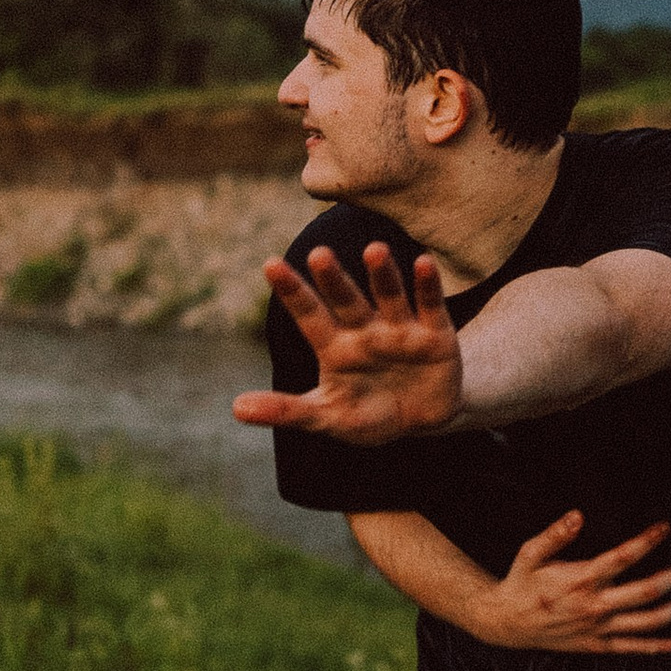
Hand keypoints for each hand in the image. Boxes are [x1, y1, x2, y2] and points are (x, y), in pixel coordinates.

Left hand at [231, 240, 463, 442]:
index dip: (292, 292)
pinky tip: (422, 262)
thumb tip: (235, 408)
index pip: (308, 315)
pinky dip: (426, 286)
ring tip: (375, 250)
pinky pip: (430, 306)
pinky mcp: (436, 334)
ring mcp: (400, 329)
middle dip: (333, 279)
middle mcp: (364, 330)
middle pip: (346, 300)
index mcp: (334, 346)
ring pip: (388, 296)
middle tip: (317, 254)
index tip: (270, 265)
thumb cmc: (368, 414)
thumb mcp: (327, 417)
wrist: (422, 420)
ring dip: (382, 275)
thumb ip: (286, 411)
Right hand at [477, 512, 670, 655]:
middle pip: (647, 591)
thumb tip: (579, 515)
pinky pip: (634, 649)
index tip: (665, 527)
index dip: (648, 540)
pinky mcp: (597, 645)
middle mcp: (595, 606)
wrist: (505, 623)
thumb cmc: (519, 582)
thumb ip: (555, 534)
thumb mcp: (529, 553)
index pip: (624, 557)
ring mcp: (598, 629)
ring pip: (647, 622)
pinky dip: (659, 648)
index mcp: (582, 580)